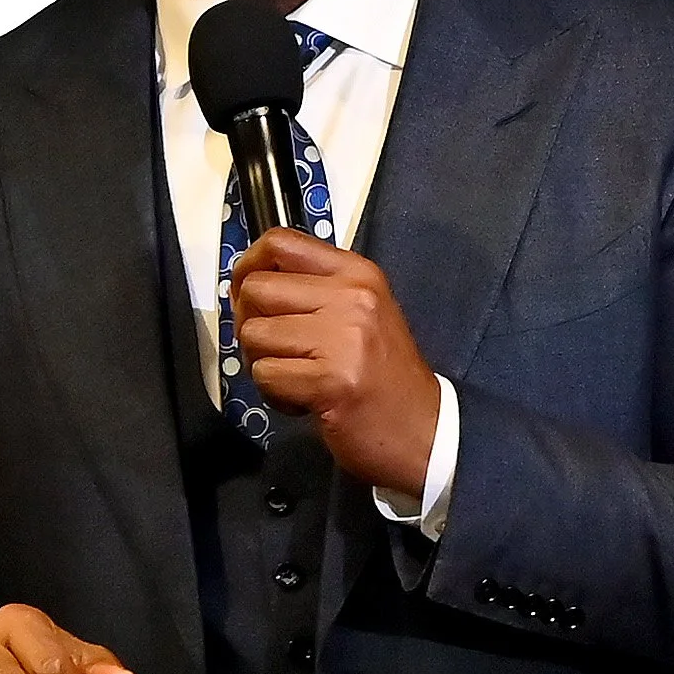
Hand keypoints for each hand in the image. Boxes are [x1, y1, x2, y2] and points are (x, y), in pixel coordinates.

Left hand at [231, 228, 440, 496]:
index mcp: (356, 273)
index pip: (280, 242)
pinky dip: (274, 394)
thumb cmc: (384, 375)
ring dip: (263, 363)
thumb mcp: (360, 313)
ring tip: (297, 378)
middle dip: (249, 323)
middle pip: (256, 288)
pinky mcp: (330, 380)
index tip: (248, 295)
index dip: (249, 266)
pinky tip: (304, 400)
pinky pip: (265, 374)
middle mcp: (351, 296)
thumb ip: (313, 291)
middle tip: (274, 350)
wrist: (424, 431)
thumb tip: (249, 284)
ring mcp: (342, 338)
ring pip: (254, 333)